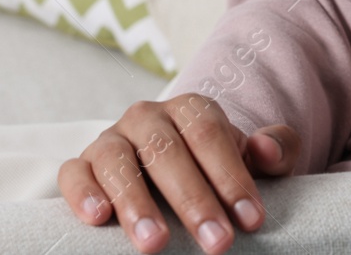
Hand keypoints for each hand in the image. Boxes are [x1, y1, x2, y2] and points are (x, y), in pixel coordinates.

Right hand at [58, 94, 299, 253]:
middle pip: (168, 152)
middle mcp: (147, 117)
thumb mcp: (254, 160)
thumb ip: (276, 149)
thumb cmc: (217, 170)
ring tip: (155, 244)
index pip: (211, 136)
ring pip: (118, 162)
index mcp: (191, 109)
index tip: (251, 220)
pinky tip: (98, 219)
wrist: (175, 175)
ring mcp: (110, 139)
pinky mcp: (81, 165)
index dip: (232, 177)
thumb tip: (266, 150)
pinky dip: (83, 193)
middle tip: (217, 243)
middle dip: (194, 201)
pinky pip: (74, 173)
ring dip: (136, 204)